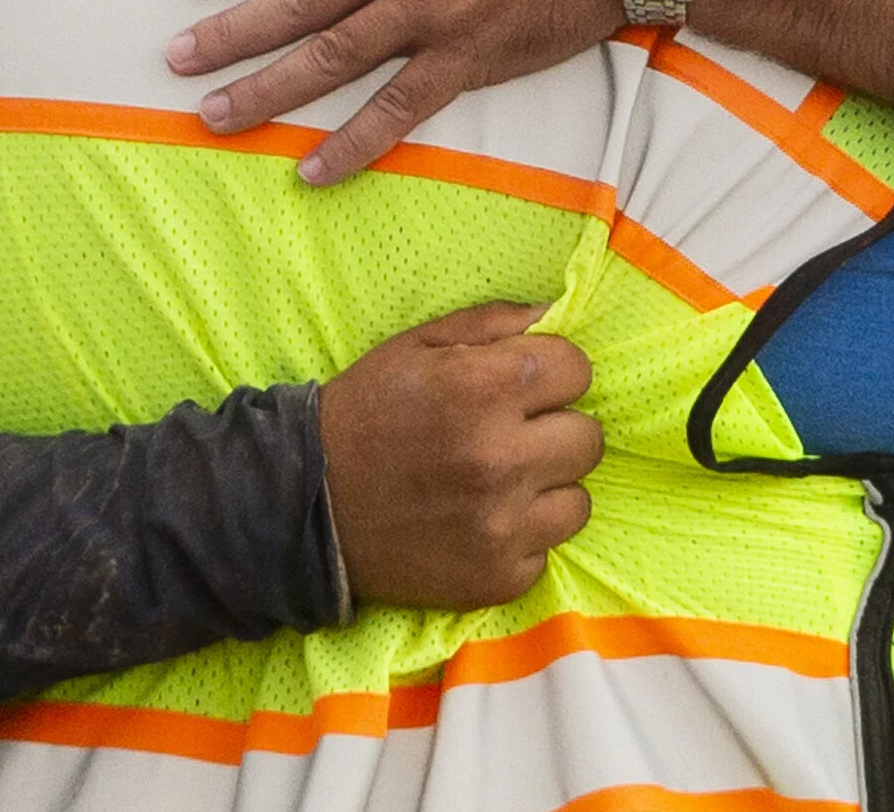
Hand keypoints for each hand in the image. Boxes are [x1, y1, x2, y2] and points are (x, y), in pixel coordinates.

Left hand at [168, 0, 633, 184]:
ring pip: (332, 58)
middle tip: (178, 61)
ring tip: (216, 116)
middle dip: (232, 32)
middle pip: (298, 1)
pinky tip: (314, 168)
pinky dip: (355, 142)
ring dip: (268, 90)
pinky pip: (401, 108)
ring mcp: (433, 13)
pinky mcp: (471, 58)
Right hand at [317, 303, 603, 610]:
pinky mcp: (497, 579)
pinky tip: (481, 522)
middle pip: (588, 438)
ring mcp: (503, 527)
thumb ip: (495, 323)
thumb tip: (558, 313)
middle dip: (555, 429)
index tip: (523, 386)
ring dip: (547, 488)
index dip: (552, 373)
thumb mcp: (420, 345)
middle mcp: (502, 460)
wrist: (305, 505)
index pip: (578, 371)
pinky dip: (520, 536)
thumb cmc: (367, 411)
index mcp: (485, 390)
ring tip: (501, 482)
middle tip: (511, 435)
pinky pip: (546, 550)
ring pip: (578, 500)